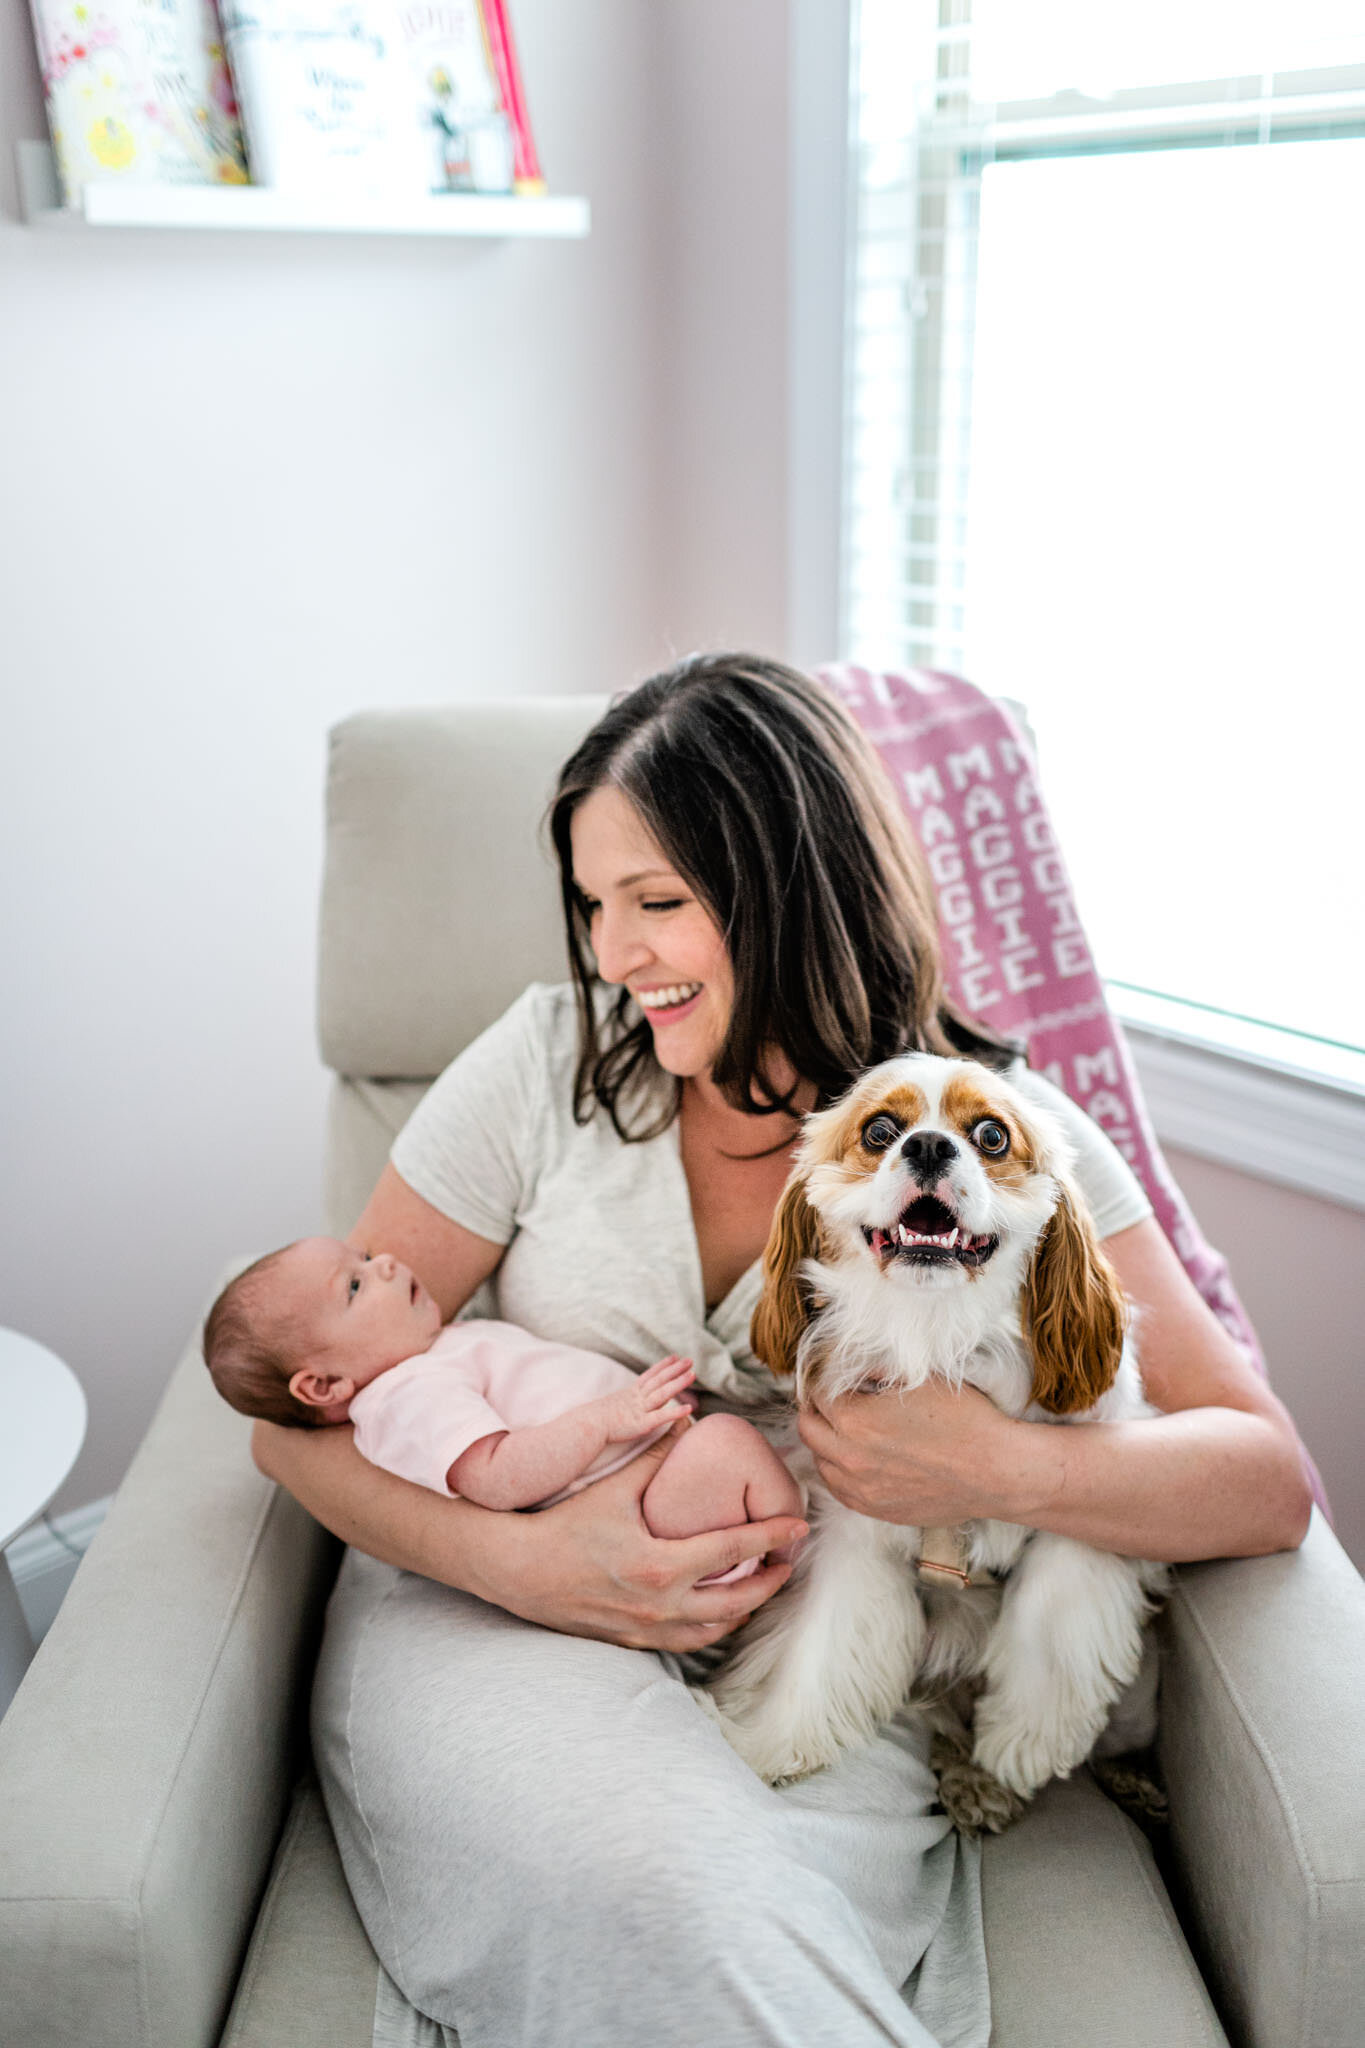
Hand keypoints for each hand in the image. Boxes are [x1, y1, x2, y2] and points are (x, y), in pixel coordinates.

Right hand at [495, 1421, 807, 1653]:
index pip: (733, 1550)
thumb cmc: (565, 1525)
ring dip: (745, 1608)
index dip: (772, 1537)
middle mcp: (661, 1605)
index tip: (799, 1526)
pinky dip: (713, 1625)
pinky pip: (689, 1641)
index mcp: (661, 1564)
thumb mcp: (614, 1489)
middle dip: (771, 1582)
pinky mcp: (635, 1642)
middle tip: (790, 1561)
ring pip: (717, 1628)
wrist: (520, 1571)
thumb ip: (656, 1457)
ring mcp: (649, 1629)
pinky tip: (720, 1607)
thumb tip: (686, 1421)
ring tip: (761, 1584)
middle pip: (738, 1601)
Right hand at [596, 1355, 696, 1441]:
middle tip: (690, 1360)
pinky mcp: (642, 1425)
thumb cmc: (593, 1419)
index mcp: (629, 1394)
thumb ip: (617, 1404)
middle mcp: (636, 1399)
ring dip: (678, 1383)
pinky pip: (661, 1417)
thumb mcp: (607, 1406)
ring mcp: (640, 1410)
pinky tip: (689, 1409)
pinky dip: (676, 1412)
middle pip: (659, 1381)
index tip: (674, 1357)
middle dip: (675, 1370)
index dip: (662, 1366)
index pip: (649, 1376)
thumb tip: (615, 1405)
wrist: (587, 1426)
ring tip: (692, 1374)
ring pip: (662, 1394)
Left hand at [798, 1379, 1023, 1525]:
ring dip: (825, 1442)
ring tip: (846, 1430)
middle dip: (815, 1410)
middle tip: (831, 1400)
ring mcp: (860, 1488)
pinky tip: (858, 1459)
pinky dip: (840, 1472)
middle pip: (807, 1428)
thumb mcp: (918, 1379)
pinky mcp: (875, 1509)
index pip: (816, 1394)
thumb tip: (850, 1366)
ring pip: (819, 1462)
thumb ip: (875, 1370)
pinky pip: (839, 1490)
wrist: (994, 1471)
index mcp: (855, 1419)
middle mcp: (849, 1457)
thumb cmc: (963, 1420)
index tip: (831, 1377)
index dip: (822, 1380)